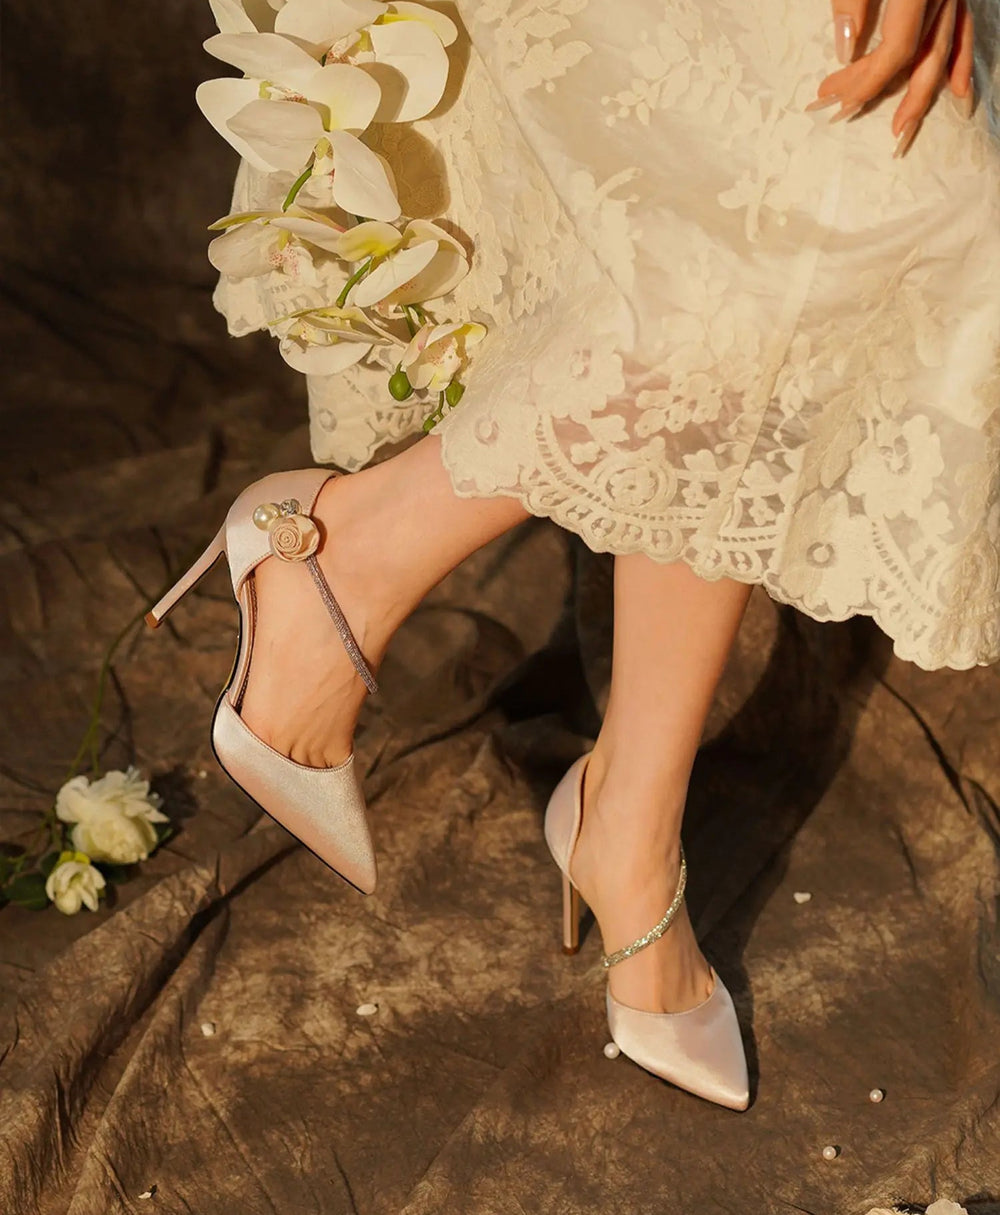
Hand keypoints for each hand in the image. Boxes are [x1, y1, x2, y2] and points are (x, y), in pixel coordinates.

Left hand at [807, 0, 974, 154]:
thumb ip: (852, 0)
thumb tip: (846, 47)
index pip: (897, 49)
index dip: (869, 80)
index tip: (837, 100)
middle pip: (920, 56)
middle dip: (892, 96)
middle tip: (856, 119)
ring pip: (944, 48)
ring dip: (927, 91)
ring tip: (907, 127)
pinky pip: (964, 27)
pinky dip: (962, 59)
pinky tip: (959, 90)